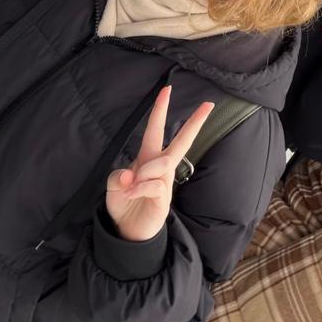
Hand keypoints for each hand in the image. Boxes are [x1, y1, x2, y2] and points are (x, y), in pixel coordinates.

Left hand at [105, 86, 213, 242]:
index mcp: (147, 158)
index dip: (160, 110)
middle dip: (195, 122)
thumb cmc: (122, 203)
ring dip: (144, 171)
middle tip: (209, 104)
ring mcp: (165, 183)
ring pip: (163, 162)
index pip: (155, 129)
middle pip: (182, 141)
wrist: (126, 232)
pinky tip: (130, 194)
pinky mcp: (164, 199)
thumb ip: (118, 176)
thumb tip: (130, 175)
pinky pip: (156, 183)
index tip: (167, 89)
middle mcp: (160, 167)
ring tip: (130, 186)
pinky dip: (140, 187)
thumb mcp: (113, 185)